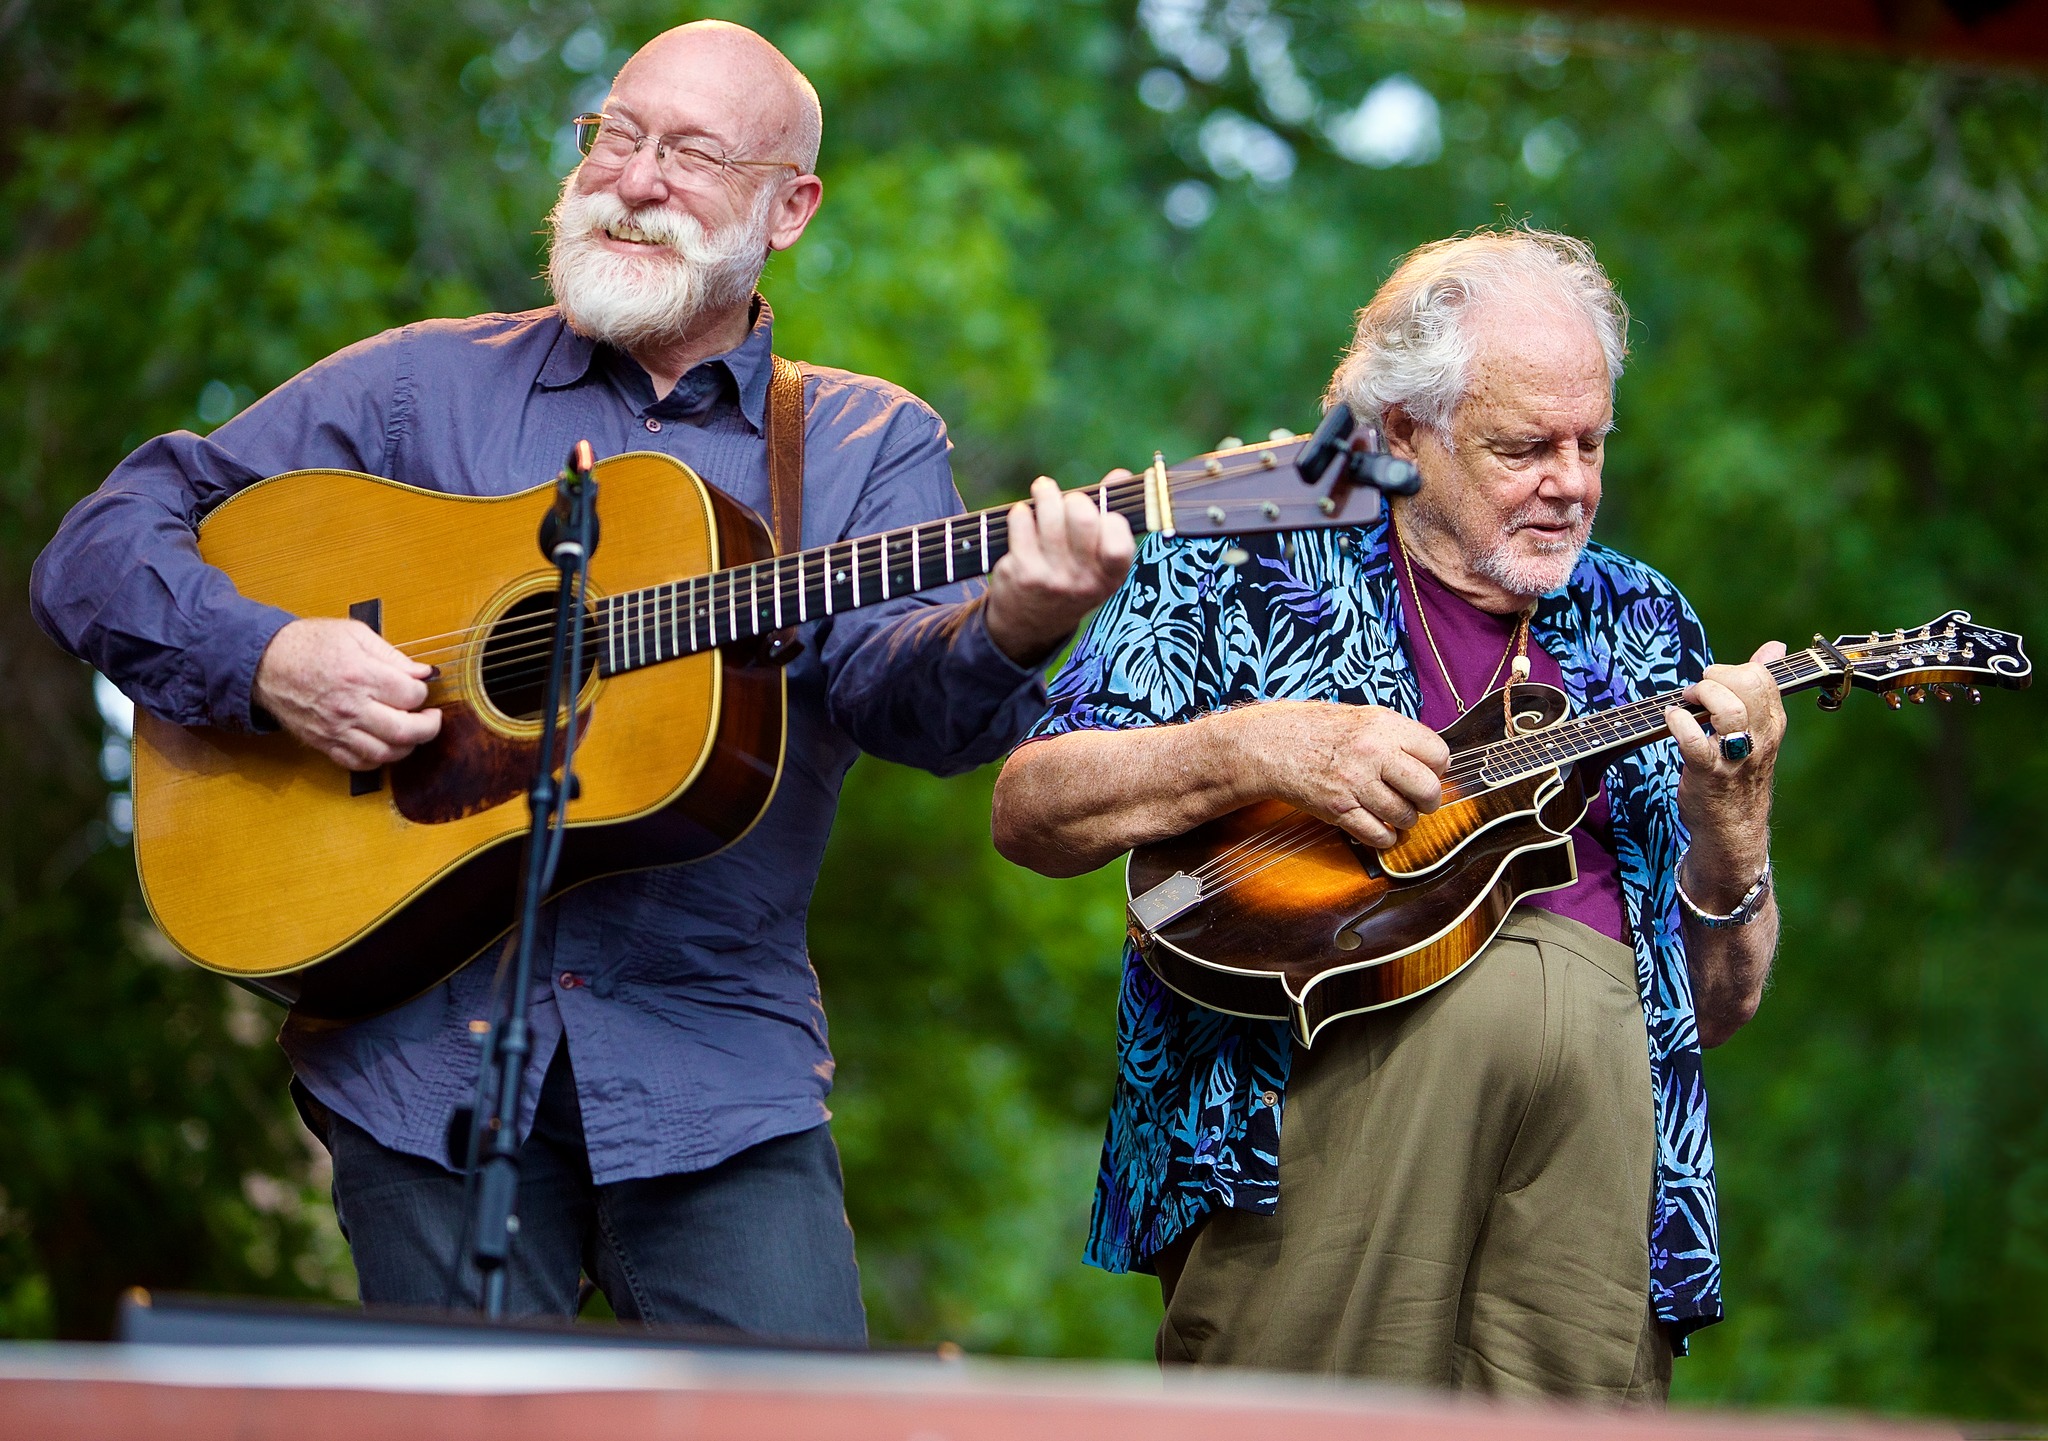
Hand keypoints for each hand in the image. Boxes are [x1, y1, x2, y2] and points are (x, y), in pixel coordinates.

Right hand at [253, 617, 442, 769]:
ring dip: (407, 746)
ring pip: (385, 753)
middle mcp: (350, 707)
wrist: (264, 663)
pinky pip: (357, 763)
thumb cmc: (308, 643)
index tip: (420, 687)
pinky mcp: (324, 742)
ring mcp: (336, 729)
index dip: (423, 692)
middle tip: (431, 718)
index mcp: (360, 675)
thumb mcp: (354, 634)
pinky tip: (384, 744)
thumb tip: (422, 673)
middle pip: (406, 731)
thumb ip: (392, 656)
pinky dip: (377, 759)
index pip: (411, 696)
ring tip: (410, 731)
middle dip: (429, 727)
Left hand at [984, 473, 1135, 665]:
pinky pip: (1023, 524)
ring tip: (1043, 489)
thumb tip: (1121, 475)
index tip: (1100, 510)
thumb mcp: (1096, 559)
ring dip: (1045, 494)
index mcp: (1112, 577)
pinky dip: (1021, 513)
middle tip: (1067, 499)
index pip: (1118, 542)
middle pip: (1082, 519)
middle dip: (1074, 499)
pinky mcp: (1024, 574)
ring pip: (1050, 516)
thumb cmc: (1070, 577)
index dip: (1109, 518)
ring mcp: (1053, 580)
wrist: (1031, 623)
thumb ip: (1109, 516)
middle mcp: (1085, 582)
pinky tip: (1023, 513)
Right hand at [1227, 700, 1449, 847]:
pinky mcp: (1338, 808)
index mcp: (1384, 726)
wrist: (1272, 744)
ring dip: (1406, 820)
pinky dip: (1385, 837)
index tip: (1428, 772)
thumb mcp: (1364, 717)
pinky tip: (1382, 829)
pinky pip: (1377, 834)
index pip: (1438, 754)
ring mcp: (1355, 783)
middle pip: (1428, 788)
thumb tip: (1436, 761)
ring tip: (1397, 813)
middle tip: (1421, 801)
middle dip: (1430, 801)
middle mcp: (1373, 753)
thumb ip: (1399, 735)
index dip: (1438, 767)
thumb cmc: (1319, 730)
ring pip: (1404, 815)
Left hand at [1664, 640, 1786, 898]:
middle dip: (1717, 676)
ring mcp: (1735, 757)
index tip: (1716, 682)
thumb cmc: (1738, 773)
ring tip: (1687, 702)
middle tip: (1698, 692)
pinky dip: (1678, 723)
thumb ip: (1760, 687)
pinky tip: (1671, 719)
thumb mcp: (1756, 729)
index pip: (1764, 677)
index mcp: (1771, 724)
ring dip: (1702, 696)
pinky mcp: (1708, 774)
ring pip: (1729, 709)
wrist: (1733, 830)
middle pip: (1749, 685)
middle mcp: (1759, 738)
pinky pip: (1694, 742)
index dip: (1735, 669)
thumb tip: (1774, 646)